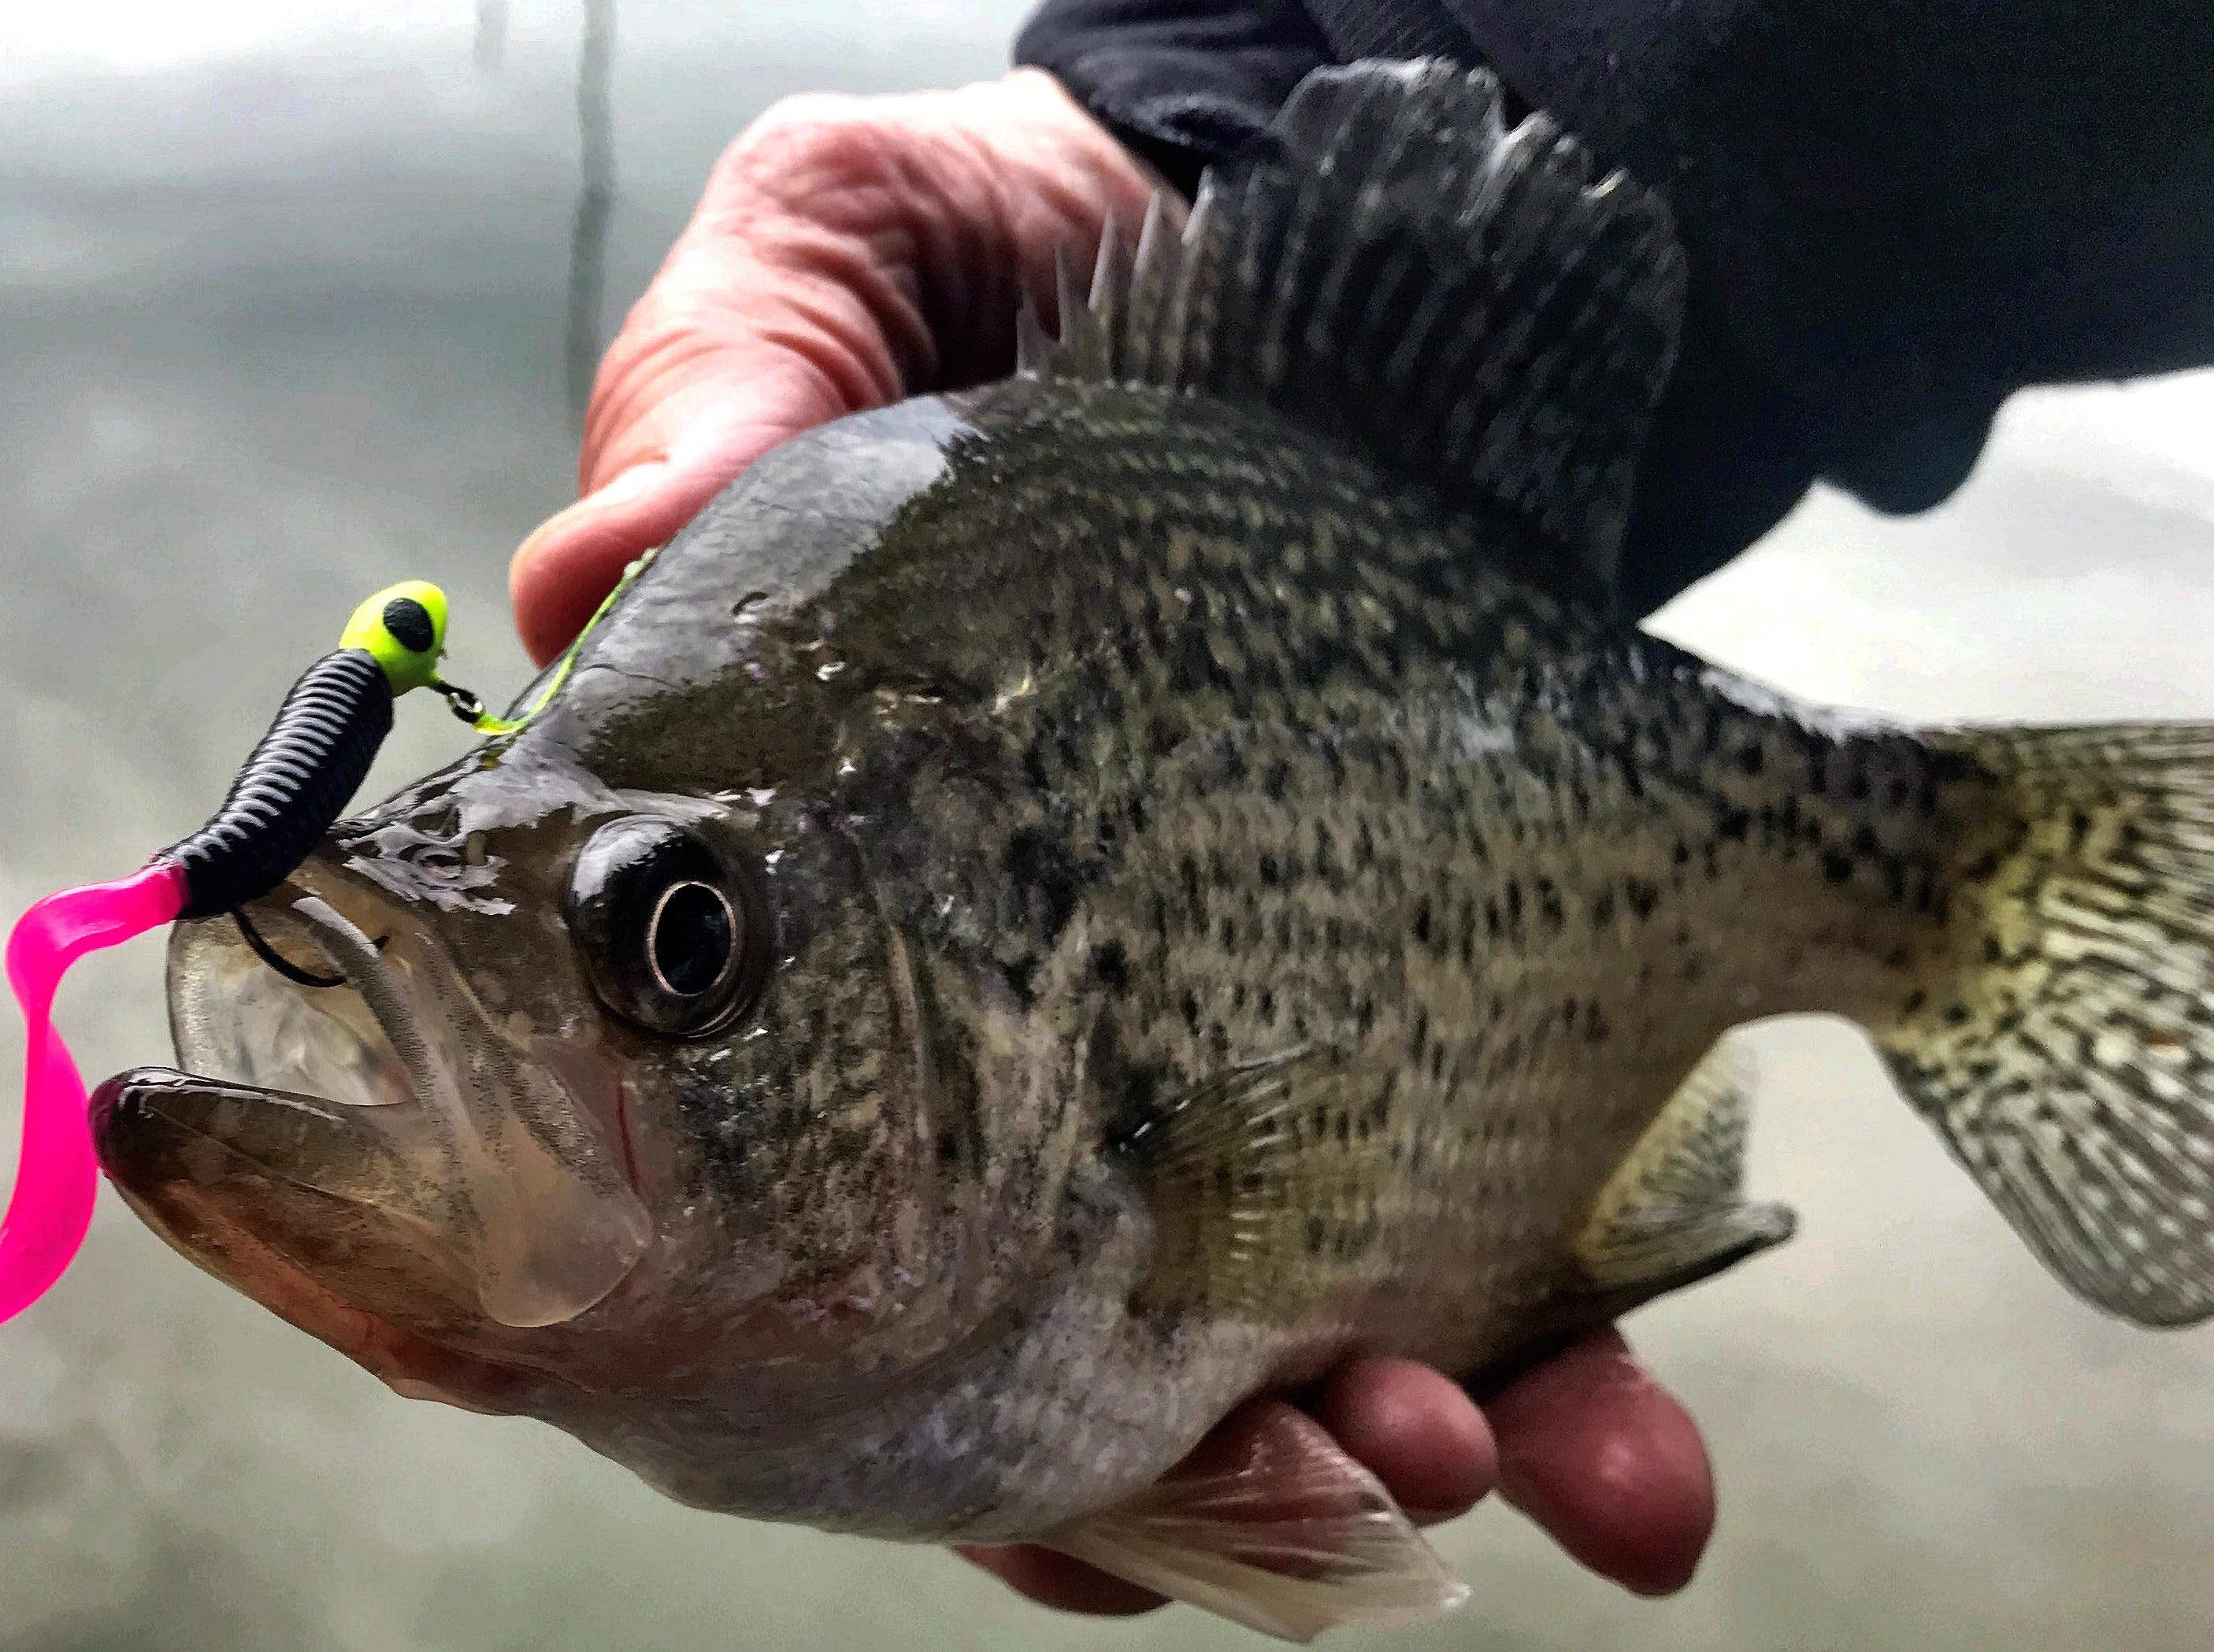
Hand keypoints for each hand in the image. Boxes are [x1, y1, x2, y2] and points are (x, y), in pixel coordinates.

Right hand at [508, 77, 1716, 1613]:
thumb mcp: (841, 250)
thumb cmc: (992, 256)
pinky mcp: (1437, 1029)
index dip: (850, 1385)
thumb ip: (727, 389)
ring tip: (1550, 1483)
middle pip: (1042, 1361)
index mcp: (798, 922)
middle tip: (1342, 1457)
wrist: (1255, 215)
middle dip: (1193, 1473)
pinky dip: (1570, 1395)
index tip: (1006, 1457)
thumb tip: (581, 576)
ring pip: (1279, 1366)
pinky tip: (1632, 1480)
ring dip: (1410, 1463)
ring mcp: (1221, 1059)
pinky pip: (1492, 1268)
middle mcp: (994, 1048)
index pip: (775, 1207)